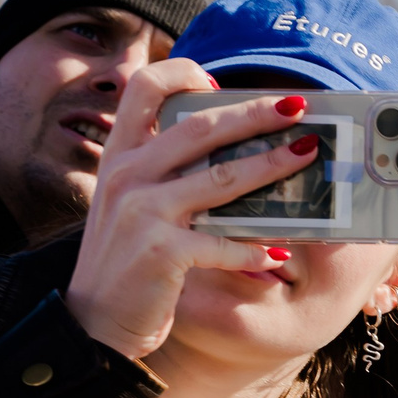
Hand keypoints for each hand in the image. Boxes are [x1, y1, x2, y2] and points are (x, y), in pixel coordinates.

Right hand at [64, 62, 325, 356]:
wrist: (92, 325)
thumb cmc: (125, 265)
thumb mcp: (130, 207)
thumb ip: (162, 175)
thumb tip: (227, 153)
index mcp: (120, 157)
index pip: (144, 88)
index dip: (183, 72)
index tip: (218, 82)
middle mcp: (128, 176)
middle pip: (202, 127)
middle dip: (255, 113)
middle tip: (296, 106)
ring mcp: (143, 213)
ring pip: (222, 178)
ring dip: (271, 166)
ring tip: (305, 155)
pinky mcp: (161, 252)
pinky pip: (222, 243)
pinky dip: (251, 249)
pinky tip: (276, 252)